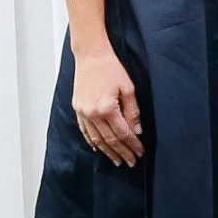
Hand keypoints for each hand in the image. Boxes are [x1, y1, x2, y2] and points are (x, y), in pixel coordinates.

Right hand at [72, 48, 142, 166]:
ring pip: (96, 139)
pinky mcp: (78, 109)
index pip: (123, 133)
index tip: (140, 153)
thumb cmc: (111, 67)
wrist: (91, 54)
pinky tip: (98, 149)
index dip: (133, 145)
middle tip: (131, 163)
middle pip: (110, 140)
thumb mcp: (128, 88)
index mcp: (107, 108)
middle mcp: (93, 113)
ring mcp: (83, 112)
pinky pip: (85, 131)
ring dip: (108, 152)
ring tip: (117, 161)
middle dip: (122, 153)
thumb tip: (137, 131)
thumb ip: (133, 112)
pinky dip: (92, 142)